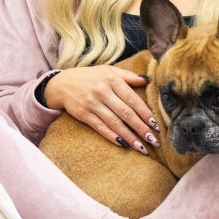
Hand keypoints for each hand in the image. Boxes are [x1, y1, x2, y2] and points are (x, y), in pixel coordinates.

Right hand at [43, 65, 160, 154]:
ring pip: (115, 123)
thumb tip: (149, 80)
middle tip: (153, 140)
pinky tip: (123, 144)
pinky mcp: (83, 114)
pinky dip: (112, 136)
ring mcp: (92, 103)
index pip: (133, 99)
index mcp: (112, 79)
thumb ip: (129, 76)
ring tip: (142, 147)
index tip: (156, 125)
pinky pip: (100, 127)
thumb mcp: (109, 71)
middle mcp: (102, 91)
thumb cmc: (91, 77)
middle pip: (126, 113)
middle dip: (141, 128)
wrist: (62, 83)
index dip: (145, 113)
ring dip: (130, 137)